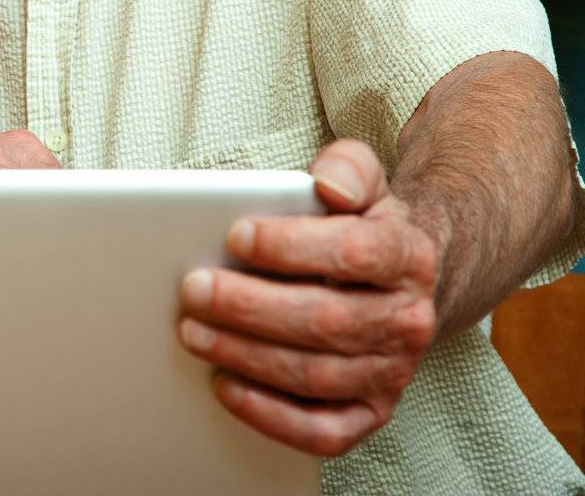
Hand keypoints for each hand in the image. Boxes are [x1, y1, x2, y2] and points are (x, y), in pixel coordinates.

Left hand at [176, 139, 439, 456]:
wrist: (399, 280)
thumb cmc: (360, 225)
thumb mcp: (362, 179)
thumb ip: (347, 167)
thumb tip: (329, 185)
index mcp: (407, 257)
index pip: (355, 253)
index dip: (292, 246)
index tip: (236, 234)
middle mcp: (408, 320)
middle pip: (325, 320)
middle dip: (249, 306)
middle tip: (193, 288)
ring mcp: (391, 372)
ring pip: (315, 376)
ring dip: (246, 356)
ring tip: (192, 331)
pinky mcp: (371, 412)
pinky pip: (324, 431)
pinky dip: (271, 415)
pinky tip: (225, 386)